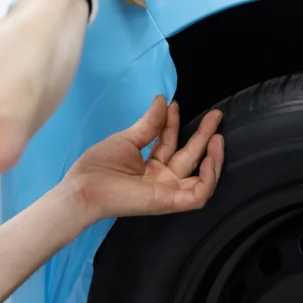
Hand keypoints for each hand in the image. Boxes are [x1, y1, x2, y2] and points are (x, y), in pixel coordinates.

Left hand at [63, 95, 223, 220]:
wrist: (85, 187)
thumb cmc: (100, 165)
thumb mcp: (127, 139)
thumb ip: (149, 123)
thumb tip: (163, 100)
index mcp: (149, 167)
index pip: (169, 144)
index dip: (174, 124)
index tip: (174, 105)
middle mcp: (161, 179)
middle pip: (189, 157)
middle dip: (203, 135)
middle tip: (216, 115)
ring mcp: (167, 191)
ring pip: (201, 178)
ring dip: (213, 157)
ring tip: (217, 136)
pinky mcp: (170, 201)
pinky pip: (198, 194)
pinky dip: (208, 178)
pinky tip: (209, 158)